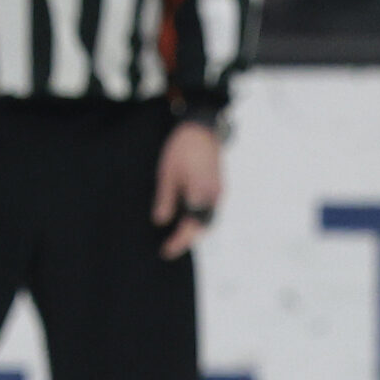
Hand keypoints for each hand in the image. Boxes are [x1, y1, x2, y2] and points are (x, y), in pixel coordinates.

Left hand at [153, 119, 223, 258]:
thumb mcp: (167, 173)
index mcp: (201, 192)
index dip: (180, 241)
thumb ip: (165, 199)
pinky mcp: (219, 187)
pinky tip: (186, 221)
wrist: (202, 128)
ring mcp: (219, 191)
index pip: (192, 225)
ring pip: (210, 220)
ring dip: (195, 231)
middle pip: (204, 227)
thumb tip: (160, 222)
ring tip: (176, 238)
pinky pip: (212, 210)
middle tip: (169, 248)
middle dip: (188, 240)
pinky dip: (200, 220)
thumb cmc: (181, 148)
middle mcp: (214, 195)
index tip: (166, 251)